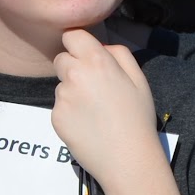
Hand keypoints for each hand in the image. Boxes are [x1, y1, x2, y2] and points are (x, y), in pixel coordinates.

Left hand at [51, 29, 159, 183]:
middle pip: (61, 59)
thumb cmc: (137, 118)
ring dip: (72, 92)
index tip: (85, 55)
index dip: (78, 44)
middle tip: (92, 87)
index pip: (71, 36)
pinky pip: (59, 107)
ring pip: (60, 85)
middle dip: (72, 67)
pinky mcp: (55, 117)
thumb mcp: (139, 79)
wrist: (127, 159)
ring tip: (94, 112)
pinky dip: (69, 113)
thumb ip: (119, 54)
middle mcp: (75, 74)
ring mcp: (62, 97)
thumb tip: (101, 46)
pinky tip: (87, 125)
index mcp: (97, 61)